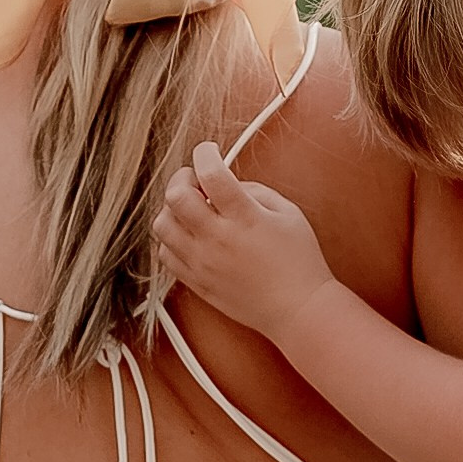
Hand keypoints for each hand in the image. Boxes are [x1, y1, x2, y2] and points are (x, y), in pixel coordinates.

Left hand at [156, 144, 337, 344]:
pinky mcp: (196, 282)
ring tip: (192, 210)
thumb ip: (255, 190)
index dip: (205, 153)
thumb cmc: (300, 262)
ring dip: (173, 209)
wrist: (298, 310)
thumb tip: (226, 183)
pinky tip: (190, 235)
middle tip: (195, 180)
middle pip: (176, 197)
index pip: (211, 174)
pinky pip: (165, 254)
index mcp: (245, 218)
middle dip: (182, 178)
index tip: (209, 152)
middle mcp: (218, 240)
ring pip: (162, 225)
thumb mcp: (289, 213)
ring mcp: (203, 263)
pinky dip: (172, 238)